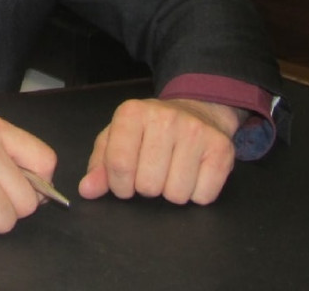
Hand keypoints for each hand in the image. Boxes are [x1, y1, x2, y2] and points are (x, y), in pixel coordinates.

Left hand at [78, 98, 241, 204]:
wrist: (195, 111)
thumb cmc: (149, 131)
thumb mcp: (117, 138)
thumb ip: (99, 165)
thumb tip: (87, 190)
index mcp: (132, 113)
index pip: (119, 164)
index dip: (119, 185)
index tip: (124, 182)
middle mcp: (165, 118)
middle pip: (148, 185)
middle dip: (146, 187)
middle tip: (152, 170)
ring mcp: (195, 132)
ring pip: (176, 194)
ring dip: (171, 192)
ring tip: (171, 170)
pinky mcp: (221, 149)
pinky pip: (203, 196)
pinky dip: (196, 193)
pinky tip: (192, 172)